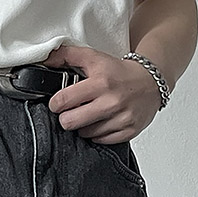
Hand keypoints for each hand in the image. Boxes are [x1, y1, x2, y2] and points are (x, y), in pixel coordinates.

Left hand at [42, 43, 161, 143]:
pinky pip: (101, 141)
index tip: (58, 103)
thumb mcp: (94, 58)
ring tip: (90, 115)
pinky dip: (98, 134)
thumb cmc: (119, 72)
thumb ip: (68, 55)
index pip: (64, 101)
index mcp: (101, 82)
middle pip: (70, 122)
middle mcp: (111, 101)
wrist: (151, 81)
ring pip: (85, 134)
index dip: (56, 103)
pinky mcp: (128, 131)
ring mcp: (121, 118)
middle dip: (67, 118)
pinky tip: (101, 122)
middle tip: (72, 111)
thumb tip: (46, 58)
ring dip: (83, 126)